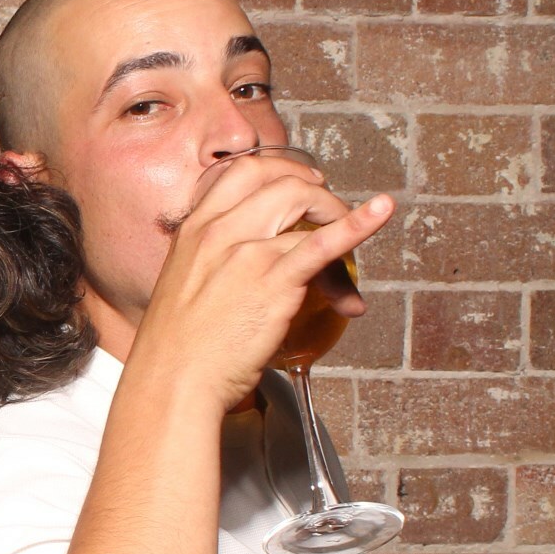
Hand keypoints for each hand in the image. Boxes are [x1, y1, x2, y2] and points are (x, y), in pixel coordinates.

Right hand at [128, 152, 395, 412]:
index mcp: (194, 230)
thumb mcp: (181, 285)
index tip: (301, 183)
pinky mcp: (274, 282)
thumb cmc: (176, 347)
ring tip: (350, 232)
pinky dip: (359, 224)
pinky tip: (382, 211)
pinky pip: (323, 243)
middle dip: (314, 189)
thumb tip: (239, 264)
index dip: (281, 170)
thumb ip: (208, 262)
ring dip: (336, 215)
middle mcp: (218, 232)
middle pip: (279, 180)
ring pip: (304, 205)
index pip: (243, 171)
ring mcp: (247, 254)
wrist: (172, 382)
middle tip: (330, 208)